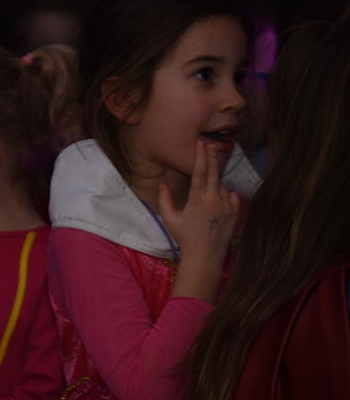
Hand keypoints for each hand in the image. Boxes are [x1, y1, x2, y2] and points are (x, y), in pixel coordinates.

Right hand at [158, 140, 238, 301]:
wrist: (205, 255)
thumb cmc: (185, 238)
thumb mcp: (170, 220)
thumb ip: (165, 200)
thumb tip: (163, 184)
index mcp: (197, 200)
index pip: (200, 172)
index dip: (200, 156)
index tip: (201, 143)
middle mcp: (214, 199)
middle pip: (215, 172)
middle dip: (212, 157)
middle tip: (210, 145)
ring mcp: (227, 205)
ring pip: (223, 186)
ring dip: (216, 185)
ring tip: (206, 198)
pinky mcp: (236, 212)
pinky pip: (232, 196)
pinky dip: (225, 195)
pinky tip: (218, 202)